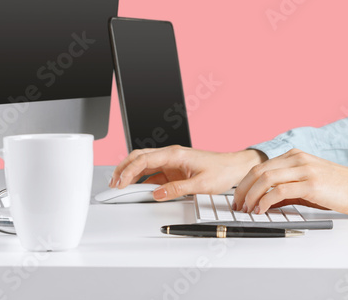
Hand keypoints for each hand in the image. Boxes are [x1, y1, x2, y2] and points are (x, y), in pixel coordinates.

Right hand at [110, 145, 266, 200]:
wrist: (234, 168)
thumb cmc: (221, 171)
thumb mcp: (200, 183)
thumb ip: (177, 189)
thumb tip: (157, 194)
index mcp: (175, 154)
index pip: (144, 159)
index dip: (129, 170)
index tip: (120, 182)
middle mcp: (170, 156)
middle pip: (139, 158)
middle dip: (123, 169)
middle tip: (113, 183)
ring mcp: (171, 163)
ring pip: (144, 165)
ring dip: (130, 174)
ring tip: (119, 186)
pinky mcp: (173, 171)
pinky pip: (152, 174)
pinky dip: (141, 181)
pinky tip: (136, 189)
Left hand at [233, 149, 347, 217]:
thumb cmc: (337, 188)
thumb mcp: (306, 185)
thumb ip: (285, 190)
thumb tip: (264, 202)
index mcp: (294, 156)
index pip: (260, 166)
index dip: (245, 183)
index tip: (239, 197)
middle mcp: (297, 159)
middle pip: (258, 171)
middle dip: (243, 189)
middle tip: (238, 205)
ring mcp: (304, 169)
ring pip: (266, 179)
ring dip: (252, 196)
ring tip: (247, 209)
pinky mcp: (311, 183)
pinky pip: (280, 191)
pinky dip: (266, 201)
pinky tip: (262, 209)